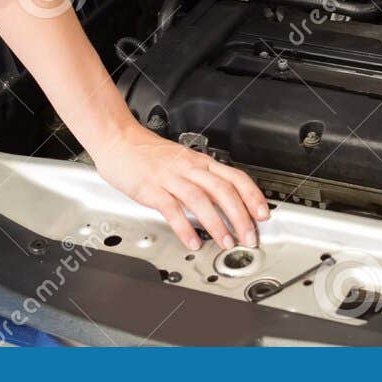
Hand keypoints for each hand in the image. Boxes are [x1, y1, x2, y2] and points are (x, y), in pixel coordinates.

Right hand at [93, 124, 269, 249]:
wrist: (118, 139)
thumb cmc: (147, 153)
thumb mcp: (181, 161)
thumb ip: (200, 179)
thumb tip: (222, 202)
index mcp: (199, 161)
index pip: (234, 176)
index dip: (252, 196)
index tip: (263, 214)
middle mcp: (188, 167)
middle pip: (223, 189)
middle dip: (240, 215)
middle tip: (249, 236)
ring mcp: (169, 177)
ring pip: (200, 199)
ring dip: (217, 223)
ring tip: (227, 242)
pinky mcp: (151, 188)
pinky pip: (171, 209)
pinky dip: (184, 227)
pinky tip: (193, 241)